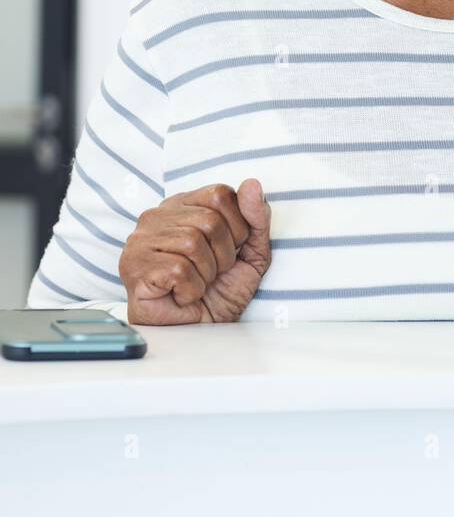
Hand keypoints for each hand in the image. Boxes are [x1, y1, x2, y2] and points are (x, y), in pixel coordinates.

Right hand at [120, 179, 271, 324]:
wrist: (199, 332)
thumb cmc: (220, 291)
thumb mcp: (252, 252)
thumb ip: (256, 218)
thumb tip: (253, 184)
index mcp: (183, 205)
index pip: (220, 193)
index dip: (237, 226)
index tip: (231, 249)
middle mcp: (157, 216)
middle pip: (209, 220)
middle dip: (223, 254)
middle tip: (212, 273)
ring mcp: (141, 241)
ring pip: (192, 243)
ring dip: (207, 274)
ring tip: (197, 284)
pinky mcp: (134, 267)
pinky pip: (179, 269)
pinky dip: (192, 289)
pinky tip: (182, 295)